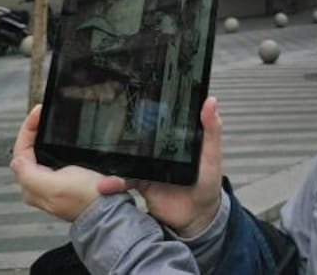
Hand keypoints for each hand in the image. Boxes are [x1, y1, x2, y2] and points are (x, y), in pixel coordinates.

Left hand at [11, 104, 103, 221]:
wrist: (107, 208)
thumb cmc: (84, 197)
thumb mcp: (56, 186)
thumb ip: (31, 176)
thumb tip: (16, 161)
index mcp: (32, 186)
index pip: (21, 152)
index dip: (27, 129)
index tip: (39, 111)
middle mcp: (38, 184)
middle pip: (28, 150)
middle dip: (33, 129)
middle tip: (43, 111)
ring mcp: (51, 180)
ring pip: (39, 151)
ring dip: (42, 133)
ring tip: (48, 117)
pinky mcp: (64, 176)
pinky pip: (51, 154)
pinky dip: (52, 140)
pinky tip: (58, 133)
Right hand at [97, 96, 222, 237]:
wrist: (197, 217)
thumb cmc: (208, 181)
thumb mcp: (212, 154)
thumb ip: (212, 129)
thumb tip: (211, 101)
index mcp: (175, 136)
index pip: (160, 118)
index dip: (149, 108)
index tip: (135, 100)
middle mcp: (160, 148)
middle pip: (139, 136)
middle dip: (122, 132)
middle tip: (110, 126)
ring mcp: (149, 164)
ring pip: (128, 156)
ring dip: (115, 158)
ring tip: (104, 160)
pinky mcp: (142, 181)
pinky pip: (125, 179)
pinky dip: (115, 182)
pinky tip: (106, 185)